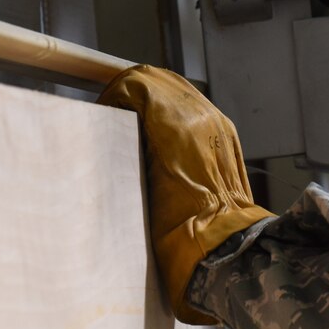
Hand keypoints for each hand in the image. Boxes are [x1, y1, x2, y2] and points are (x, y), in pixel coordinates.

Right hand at [97, 66, 273, 324]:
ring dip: (154, 97)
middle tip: (114, 111)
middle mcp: (202, 117)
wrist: (224, 248)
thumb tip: (115, 127)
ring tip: (135, 121)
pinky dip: (173, 109)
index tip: (103, 110)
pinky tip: (160, 132)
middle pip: (160, 80)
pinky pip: (195, 106)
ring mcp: (218, 123)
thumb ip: (130, 146)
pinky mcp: (226, 134)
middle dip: (133, 90)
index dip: (115, 92)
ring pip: (179, 89)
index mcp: (177, 127)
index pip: (139, 84)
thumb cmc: (177, 228)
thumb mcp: (140, 185)